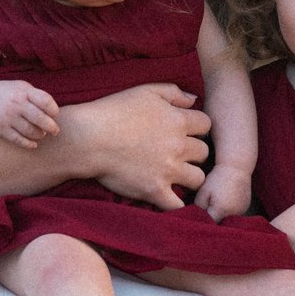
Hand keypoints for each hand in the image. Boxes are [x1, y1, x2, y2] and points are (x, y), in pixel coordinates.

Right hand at [0, 79, 59, 147]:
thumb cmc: (12, 94)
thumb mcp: (24, 88)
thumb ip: (39, 97)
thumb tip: (55, 115)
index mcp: (24, 92)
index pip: (45, 101)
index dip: (54, 110)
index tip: (54, 114)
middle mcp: (16, 104)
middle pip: (39, 118)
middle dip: (51, 127)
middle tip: (55, 131)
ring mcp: (8, 117)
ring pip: (30, 131)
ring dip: (40, 135)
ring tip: (42, 134)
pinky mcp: (2, 129)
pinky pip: (18, 140)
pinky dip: (28, 144)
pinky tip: (33, 144)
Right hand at [81, 84, 211, 210]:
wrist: (88, 139)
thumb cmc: (113, 111)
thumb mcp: (144, 91)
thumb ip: (173, 92)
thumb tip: (194, 99)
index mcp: (178, 120)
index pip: (206, 125)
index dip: (197, 128)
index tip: (186, 132)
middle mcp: (178, 146)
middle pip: (204, 153)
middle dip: (194, 153)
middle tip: (178, 154)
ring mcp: (168, 170)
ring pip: (198, 178)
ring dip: (190, 177)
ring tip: (175, 175)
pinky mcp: (155, 191)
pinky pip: (178, 204)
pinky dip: (177, 204)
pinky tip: (170, 197)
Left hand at [197, 161, 251, 220]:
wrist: (236, 168)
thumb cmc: (216, 179)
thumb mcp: (203, 193)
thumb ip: (198, 209)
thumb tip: (197, 219)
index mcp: (221, 211)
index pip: (209, 225)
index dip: (203, 223)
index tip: (198, 217)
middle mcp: (233, 214)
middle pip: (219, 224)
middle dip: (212, 220)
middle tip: (207, 209)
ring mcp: (242, 211)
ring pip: (227, 220)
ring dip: (221, 216)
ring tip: (218, 203)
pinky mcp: (245, 208)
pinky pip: (234, 215)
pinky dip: (229, 212)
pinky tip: (226, 201)